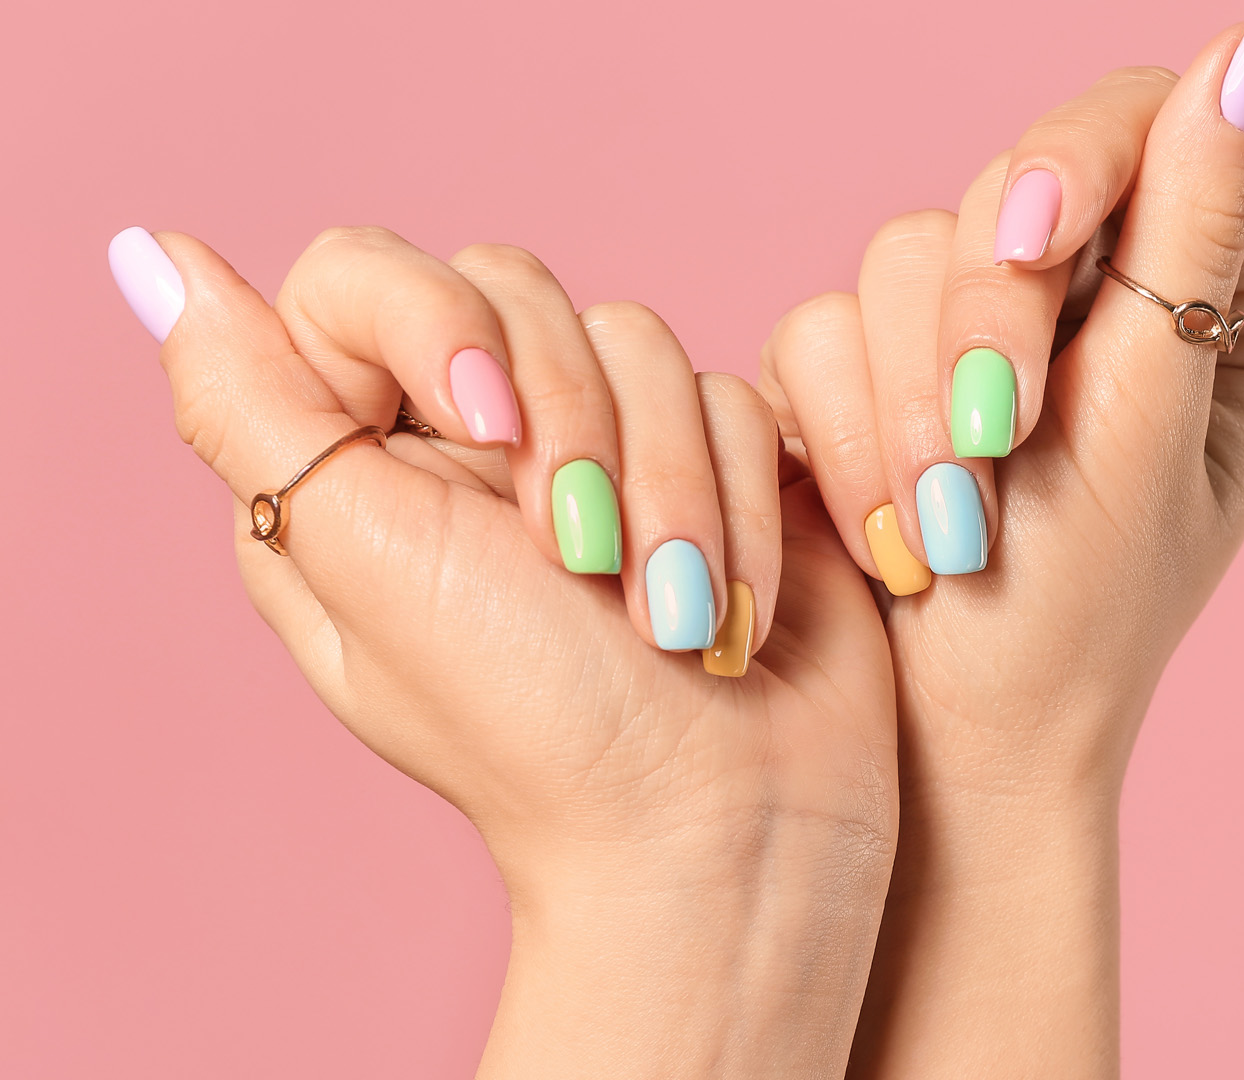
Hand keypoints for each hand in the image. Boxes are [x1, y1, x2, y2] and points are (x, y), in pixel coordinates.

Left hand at [112, 225, 897, 1077]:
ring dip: (670, 489)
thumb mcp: (366, 564)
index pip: (362, 276)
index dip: (435, 323)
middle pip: (517, 288)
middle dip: (574, 426)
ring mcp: (605, 447)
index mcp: (359, 464)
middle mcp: (477, 442)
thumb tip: (156, 264)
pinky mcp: (715, 463)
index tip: (486, 429)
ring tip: (669, 614)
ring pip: (641, 339)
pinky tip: (729, 607)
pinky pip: (733, 395)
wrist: (718, 821)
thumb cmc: (536, 727)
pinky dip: (741, 508)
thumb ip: (252, 408)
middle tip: (579, 560)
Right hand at [756, 18, 1243, 1076]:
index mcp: (1201, 303)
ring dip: (909, 403)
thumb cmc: (1077, 622)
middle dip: (979, 329)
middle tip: (989, 455)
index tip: (1030, 235)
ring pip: (897, 258)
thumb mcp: (1149, 424)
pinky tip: (889, 531)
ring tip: (942, 532)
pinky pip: (817, 328)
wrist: (956, 756)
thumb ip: (1193, 234)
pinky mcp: (868, 382)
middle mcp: (1087, 305)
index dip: (1070, 160)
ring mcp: (971, 342)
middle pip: (1001, 190)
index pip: (1139, 132)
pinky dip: (847, 432)